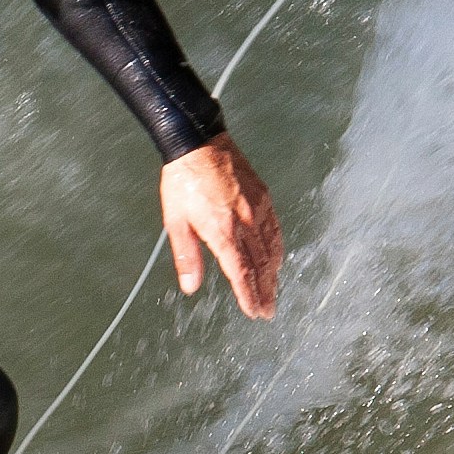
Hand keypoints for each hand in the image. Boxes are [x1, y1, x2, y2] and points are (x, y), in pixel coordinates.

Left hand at [159, 136, 281, 319]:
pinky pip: (275, 229)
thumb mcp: (175, 222)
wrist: (198, 143)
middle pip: (260, 265)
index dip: (249, 295)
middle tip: (267, 310)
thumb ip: (187, 257)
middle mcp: (244, 222)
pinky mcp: (263, 197)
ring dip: (273, 274)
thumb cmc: (183, 181)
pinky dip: (278, 249)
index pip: (241, 272)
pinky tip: (277, 259)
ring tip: (273, 291)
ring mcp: (257, 209)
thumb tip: (190, 287)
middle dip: (265, 291)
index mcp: (222, 231)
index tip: (254, 311)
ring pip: (271, 249)